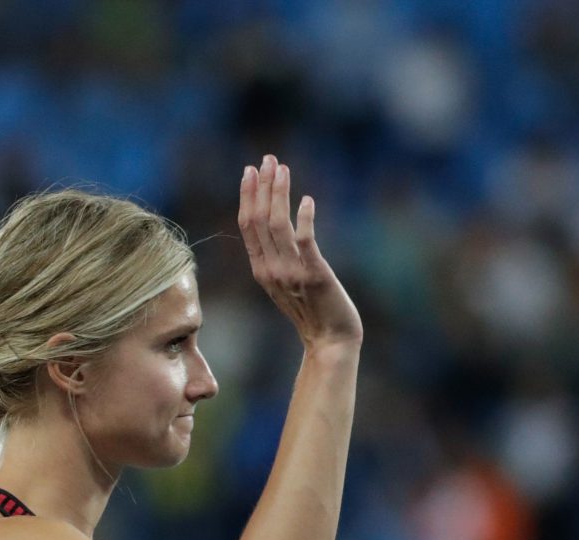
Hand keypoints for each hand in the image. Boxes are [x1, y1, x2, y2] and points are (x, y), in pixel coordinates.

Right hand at [239, 154, 362, 349]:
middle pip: (260, 220)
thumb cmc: (312, 313)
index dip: (248, 196)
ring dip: (279, 194)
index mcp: (261, 270)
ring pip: (278, 225)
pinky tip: (307, 200)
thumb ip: (276, 260)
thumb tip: (276, 228)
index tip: (251, 171)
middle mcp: (271, 270)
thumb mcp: (285, 285)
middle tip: (268, 160)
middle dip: (262, 186)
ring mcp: (292, 273)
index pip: (247, 226)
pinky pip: (305, 241)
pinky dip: (304, 218)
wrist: (330, 342)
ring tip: (283, 169)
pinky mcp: (315, 275)